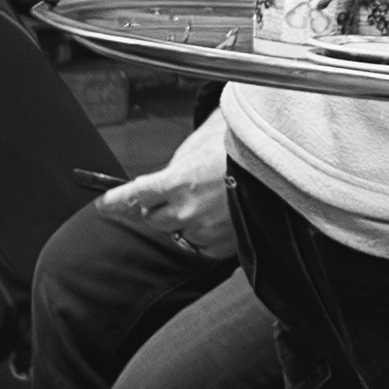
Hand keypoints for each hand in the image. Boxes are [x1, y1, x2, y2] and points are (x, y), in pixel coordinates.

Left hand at [95, 114, 237, 262]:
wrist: (284, 165)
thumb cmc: (246, 149)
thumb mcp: (205, 142)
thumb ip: (177, 163)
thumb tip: (159, 179)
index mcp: (178, 180)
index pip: (134, 194)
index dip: (115, 200)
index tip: (104, 204)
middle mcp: (187, 209)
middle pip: (151, 217)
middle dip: (157, 206)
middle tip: (178, 191)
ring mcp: (205, 230)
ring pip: (175, 232)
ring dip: (181, 220)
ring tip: (207, 201)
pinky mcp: (222, 245)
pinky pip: (199, 246)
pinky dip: (203, 235)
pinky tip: (217, 217)